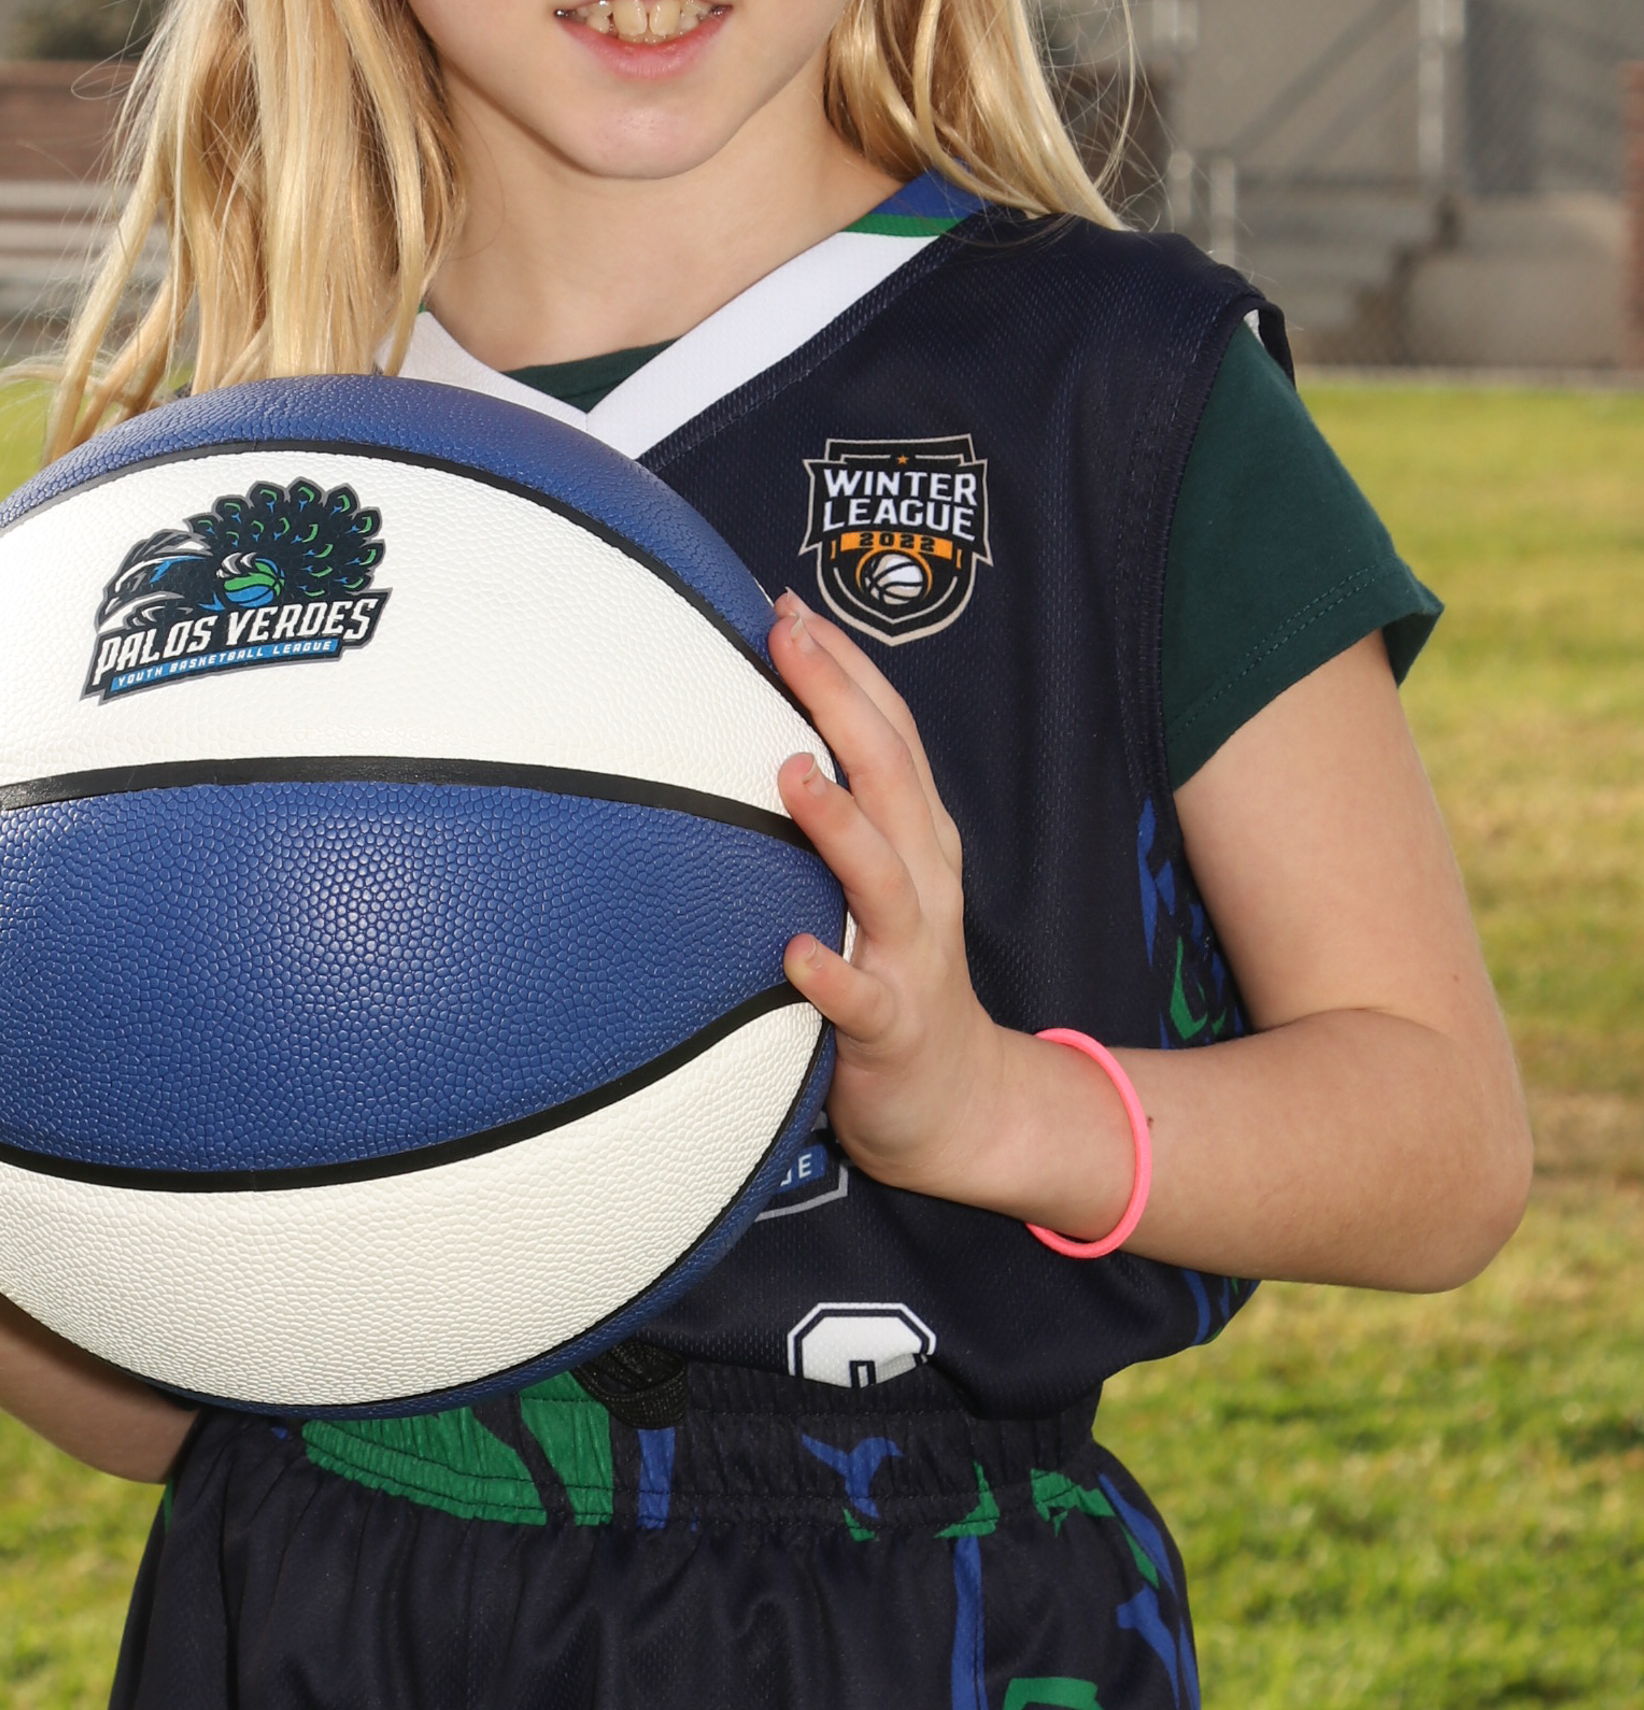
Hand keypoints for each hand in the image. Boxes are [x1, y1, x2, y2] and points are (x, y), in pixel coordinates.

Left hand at [768, 593, 1007, 1196]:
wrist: (956, 1103)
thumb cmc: (890, 971)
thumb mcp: (874, 877)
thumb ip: (835, 808)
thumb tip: (753, 729)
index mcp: (917, 837)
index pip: (888, 732)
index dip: (844, 666)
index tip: (786, 605)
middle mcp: (924, 879)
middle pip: (890, 774)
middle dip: (839, 701)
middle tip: (785, 638)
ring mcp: (911, 953)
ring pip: (883, 877)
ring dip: (839, 823)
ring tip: (789, 774)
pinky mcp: (893, 1028)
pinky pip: (861, 1001)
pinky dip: (829, 974)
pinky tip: (791, 952)